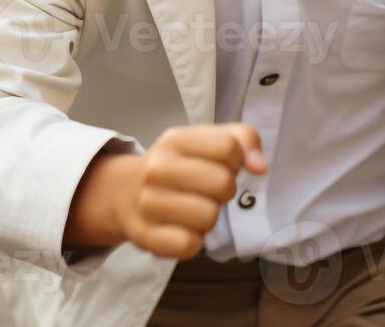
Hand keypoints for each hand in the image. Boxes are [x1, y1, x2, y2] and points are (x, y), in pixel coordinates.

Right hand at [65, 123, 266, 258]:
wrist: (124, 191)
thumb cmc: (179, 166)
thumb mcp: (206, 141)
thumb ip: (243, 141)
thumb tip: (260, 167)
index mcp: (174, 139)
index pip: (228, 147)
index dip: (237, 160)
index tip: (225, 165)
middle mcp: (156, 168)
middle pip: (222, 183)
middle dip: (225, 191)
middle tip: (209, 192)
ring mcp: (147, 202)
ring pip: (209, 217)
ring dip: (210, 218)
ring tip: (195, 210)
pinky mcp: (144, 235)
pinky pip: (189, 245)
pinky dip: (193, 242)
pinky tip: (182, 229)